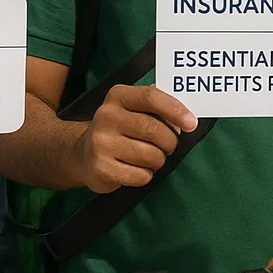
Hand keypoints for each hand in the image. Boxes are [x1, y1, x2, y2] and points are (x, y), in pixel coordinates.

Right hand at [69, 84, 196, 193]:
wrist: (81, 153)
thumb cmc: (119, 129)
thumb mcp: (132, 108)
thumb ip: (156, 103)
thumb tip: (186, 106)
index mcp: (118, 96)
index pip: (152, 98)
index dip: (176, 110)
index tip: (192, 124)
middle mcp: (106, 116)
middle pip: (155, 130)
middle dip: (170, 142)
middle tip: (168, 146)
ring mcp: (101, 143)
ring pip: (151, 155)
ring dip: (158, 160)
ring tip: (149, 157)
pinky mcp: (101, 168)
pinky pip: (140, 176)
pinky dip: (146, 175)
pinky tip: (136, 169)